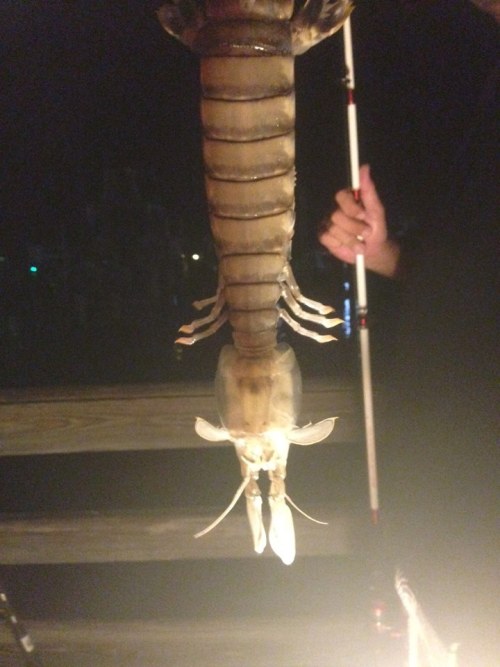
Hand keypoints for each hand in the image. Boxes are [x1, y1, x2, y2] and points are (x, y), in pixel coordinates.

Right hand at [319, 164, 400, 278]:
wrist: (372, 250)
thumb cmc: (375, 228)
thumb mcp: (376, 210)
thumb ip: (369, 190)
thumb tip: (364, 167)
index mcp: (348, 200)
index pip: (341, 196)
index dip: (351, 207)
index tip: (363, 215)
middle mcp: (336, 209)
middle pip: (337, 215)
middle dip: (354, 227)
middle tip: (367, 233)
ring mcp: (328, 222)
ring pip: (333, 228)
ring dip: (351, 239)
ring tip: (360, 244)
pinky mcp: (324, 236)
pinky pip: (327, 238)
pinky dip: (341, 243)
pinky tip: (348, 245)